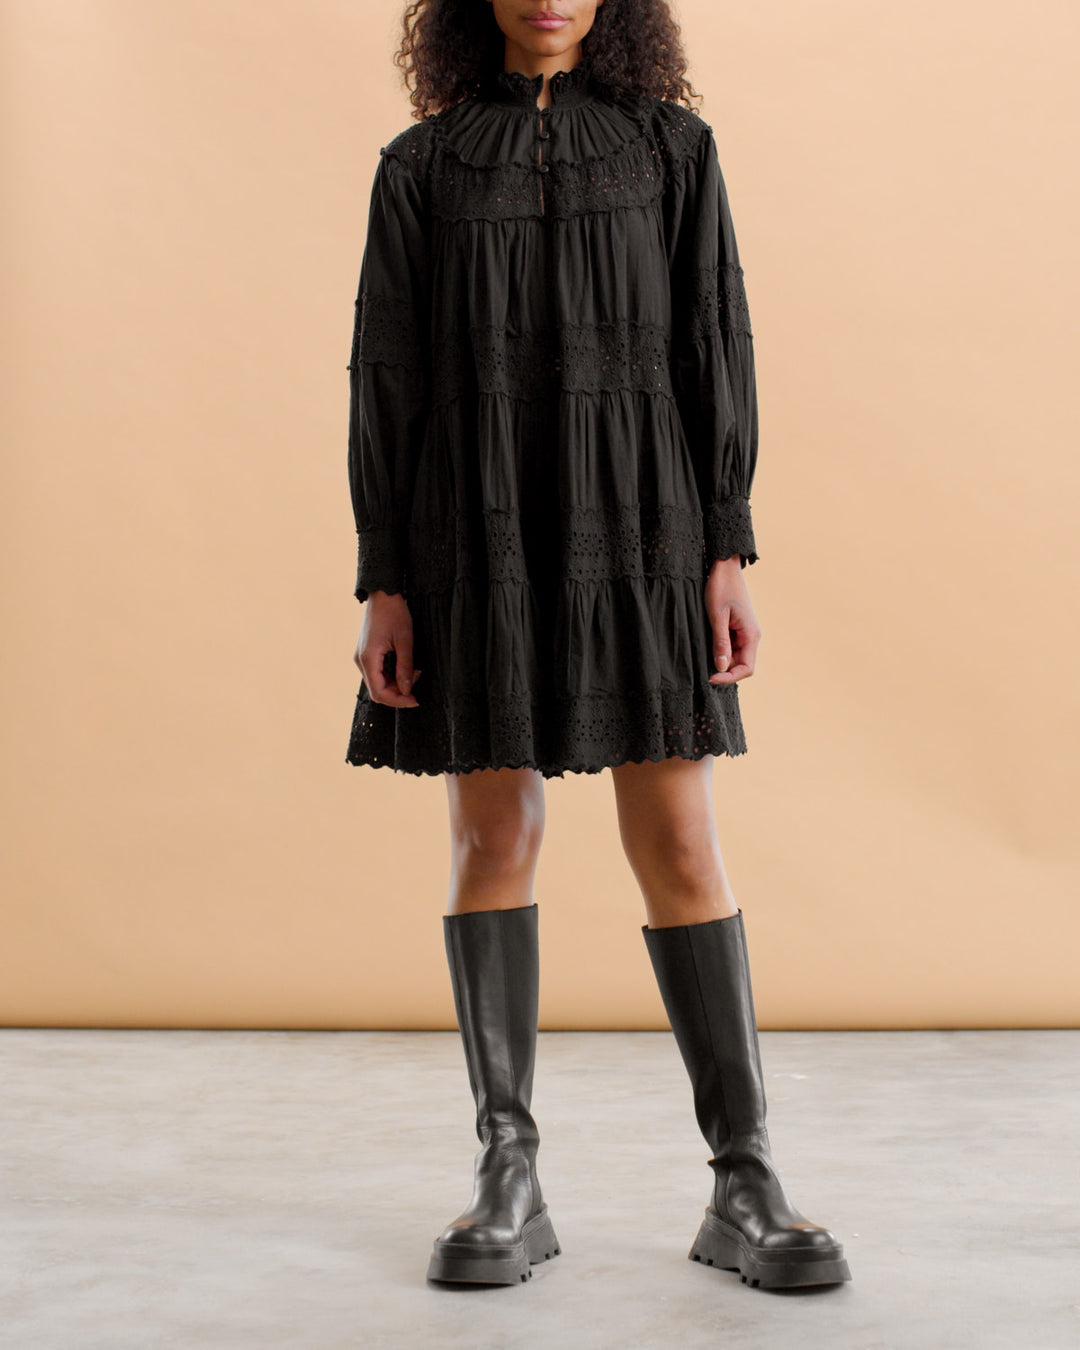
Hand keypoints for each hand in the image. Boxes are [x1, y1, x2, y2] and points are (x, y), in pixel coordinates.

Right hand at [354, 591, 422, 707]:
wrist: (382, 593)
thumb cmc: (394, 612)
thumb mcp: (405, 640)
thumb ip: (405, 667)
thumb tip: (407, 690)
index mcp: (368, 658)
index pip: (379, 693)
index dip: (397, 700)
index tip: (415, 699)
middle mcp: (360, 661)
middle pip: (377, 690)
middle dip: (398, 692)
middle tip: (417, 681)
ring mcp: (362, 657)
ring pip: (378, 683)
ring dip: (396, 683)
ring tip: (414, 671)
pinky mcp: (366, 654)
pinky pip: (378, 673)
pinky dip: (392, 675)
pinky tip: (405, 667)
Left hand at [704, 558, 760, 683]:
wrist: (724, 567)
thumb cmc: (720, 588)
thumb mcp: (717, 617)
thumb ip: (720, 643)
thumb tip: (721, 668)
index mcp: (751, 635)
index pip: (747, 668)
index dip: (730, 677)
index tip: (711, 677)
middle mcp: (752, 636)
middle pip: (741, 664)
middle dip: (723, 668)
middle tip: (702, 665)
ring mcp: (746, 632)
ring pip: (736, 656)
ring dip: (721, 658)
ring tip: (703, 651)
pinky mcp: (739, 627)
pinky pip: (732, 646)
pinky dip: (720, 649)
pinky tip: (707, 644)